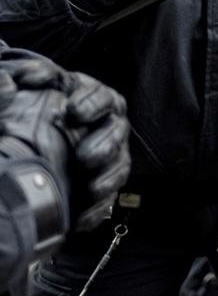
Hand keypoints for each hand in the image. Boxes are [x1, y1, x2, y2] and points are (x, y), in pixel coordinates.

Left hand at [6, 58, 129, 230]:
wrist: (31, 145)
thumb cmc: (34, 106)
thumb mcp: (27, 85)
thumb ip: (25, 75)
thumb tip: (21, 81)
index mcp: (96, 99)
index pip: (104, 98)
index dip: (93, 104)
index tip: (72, 112)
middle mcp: (108, 127)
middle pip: (116, 133)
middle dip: (104, 145)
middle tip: (84, 158)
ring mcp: (109, 156)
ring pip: (118, 166)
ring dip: (107, 179)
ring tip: (91, 189)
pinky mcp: (103, 185)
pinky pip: (107, 199)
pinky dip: (96, 210)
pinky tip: (80, 220)